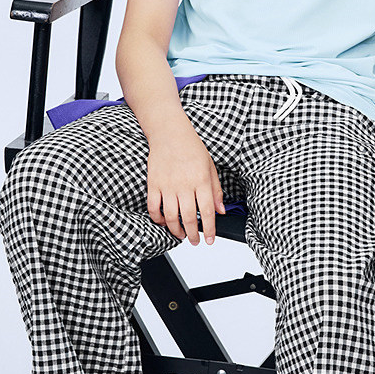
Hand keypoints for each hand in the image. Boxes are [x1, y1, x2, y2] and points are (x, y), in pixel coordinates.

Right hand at [146, 127, 226, 245]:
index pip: (207, 211)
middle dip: (193, 235)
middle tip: (195, 241)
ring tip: (181, 235)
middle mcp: (184, 184)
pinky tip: (164, 222)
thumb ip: (216, 189)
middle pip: (189, 218)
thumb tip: (221, 210)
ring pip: (171, 217)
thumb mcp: (210, 166)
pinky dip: (158, 219)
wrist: (170, 132)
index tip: (211, 239)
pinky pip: (154, 207)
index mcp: (201, 180)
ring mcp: (167, 185)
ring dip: (176, 230)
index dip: (210, 230)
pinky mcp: (153, 184)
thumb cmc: (191, 147)